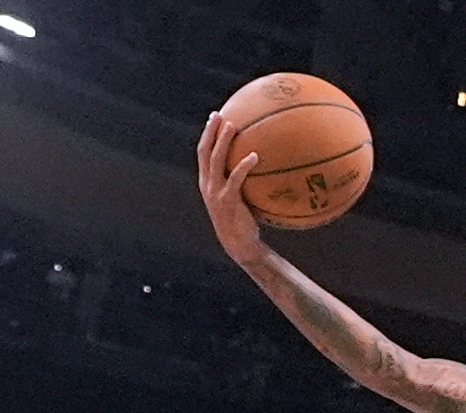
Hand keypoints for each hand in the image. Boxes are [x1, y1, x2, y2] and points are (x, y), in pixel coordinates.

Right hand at [194, 115, 272, 266]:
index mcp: (207, 182)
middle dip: (211, 132)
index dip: (207, 134)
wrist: (239, 244)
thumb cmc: (243, 220)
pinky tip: (255, 156)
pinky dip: (244, 166)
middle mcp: (207, 185)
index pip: (203, 153)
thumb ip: (242, 179)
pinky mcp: (227, 201)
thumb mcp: (239, 196)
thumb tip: (262, 160)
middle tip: (219, 114)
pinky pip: (235, 179)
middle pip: (205, 152)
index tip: (215, 116)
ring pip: (216, 161)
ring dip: (223, 142)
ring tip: (233, 126)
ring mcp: (215, 193)